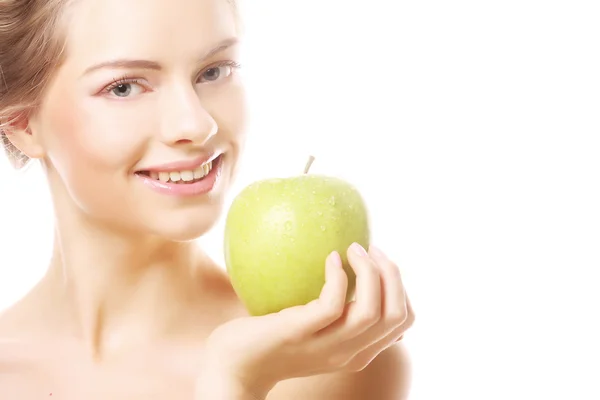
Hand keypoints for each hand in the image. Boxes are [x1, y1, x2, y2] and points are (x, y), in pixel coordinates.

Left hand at [199, 243, 414, 397]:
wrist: (234, 367)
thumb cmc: (273, 340)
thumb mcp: (317, 332)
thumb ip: (338, 317)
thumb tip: (350, 276)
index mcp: (357, 351)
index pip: (403, 322)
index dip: (401, 287)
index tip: (382, 264)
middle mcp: (348, 352)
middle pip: (396, 315)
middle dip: (393, 275)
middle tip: (372, 249)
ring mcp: (325, 345)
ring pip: (372, 311)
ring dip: (370, 272)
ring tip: (354, 248)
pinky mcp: (299, 332)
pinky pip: (333, 304)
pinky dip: (338, 276)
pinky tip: (330, 258)